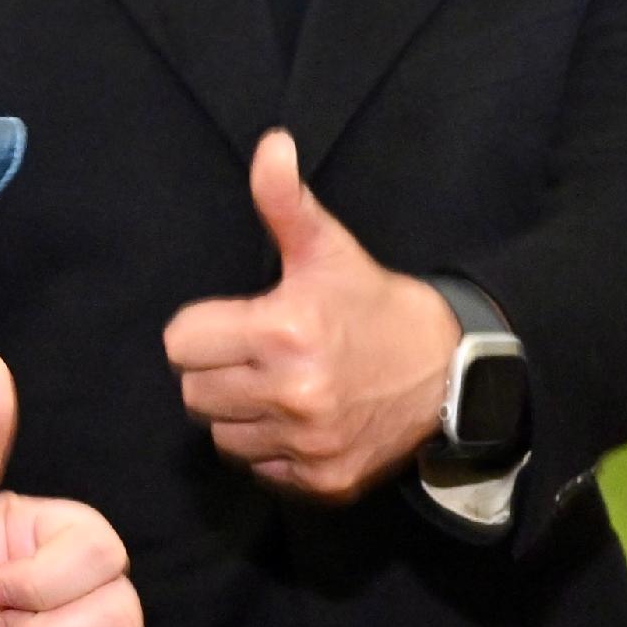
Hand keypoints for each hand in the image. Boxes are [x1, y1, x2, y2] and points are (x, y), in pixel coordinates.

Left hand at [162, 131, 464, 501]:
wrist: (447, 372)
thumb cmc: (373, 305)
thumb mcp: (328, 249)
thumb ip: (285, 200)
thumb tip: (270, 144)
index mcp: (284, 330)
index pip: (180, 344)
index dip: (203, 329)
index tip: (239, 322)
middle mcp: (294, 393)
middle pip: (193, 393)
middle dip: (216, 371)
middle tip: (257, 355)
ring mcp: (308, 444)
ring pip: (220, 435)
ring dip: (239, 413)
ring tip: (278, 386)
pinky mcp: (322, 481)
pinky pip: (257, 469)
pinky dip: (270, 448)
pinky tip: (298, 420)